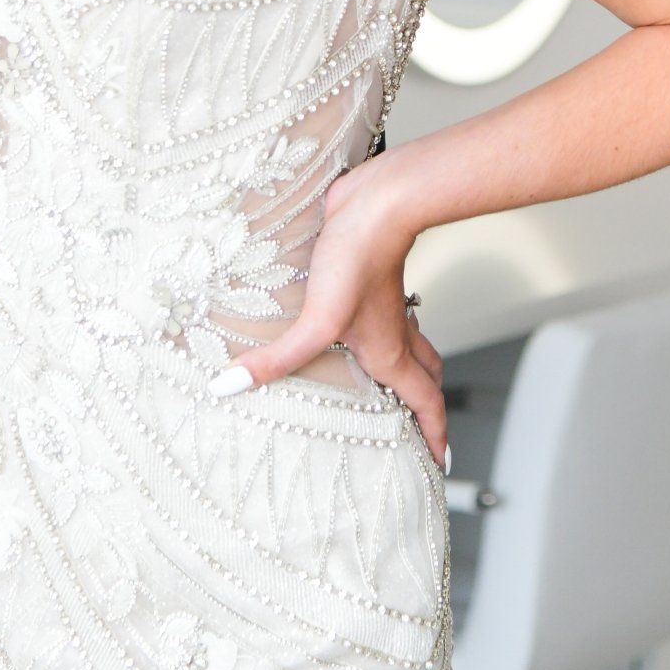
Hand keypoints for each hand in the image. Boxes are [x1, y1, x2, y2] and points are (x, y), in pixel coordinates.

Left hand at [224, 160, 446, 465]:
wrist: (378, 205)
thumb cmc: (357, 262)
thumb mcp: (317, 320)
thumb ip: (278, 358)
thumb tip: (229, 386)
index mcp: (389, 352)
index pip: (425, 402)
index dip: (435, 436)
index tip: (439, 464)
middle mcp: (394, 332)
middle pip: (425, 376)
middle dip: (427, 407)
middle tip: (419, 430)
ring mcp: (385, 303)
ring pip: (412, 343)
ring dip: (410, 367)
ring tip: (391, 385)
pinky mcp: (369, 278)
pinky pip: (389, 312)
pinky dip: (387, 328)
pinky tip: (354, 323)